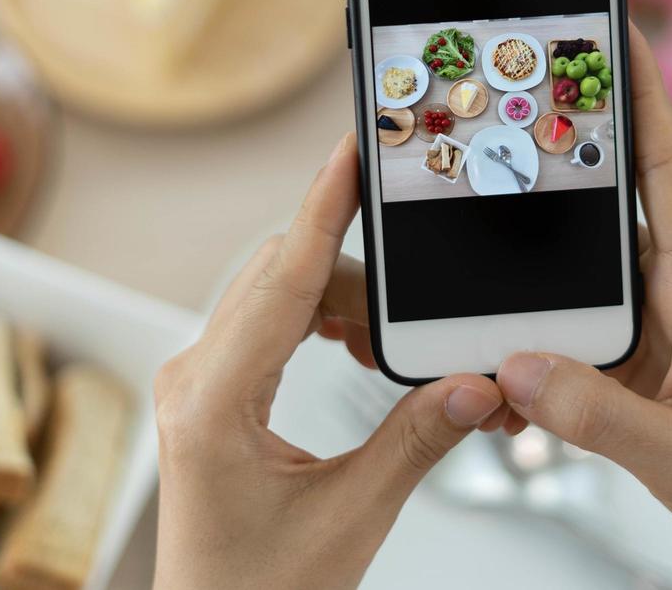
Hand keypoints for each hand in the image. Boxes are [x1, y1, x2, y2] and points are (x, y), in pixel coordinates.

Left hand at [152, 135, 507, 589]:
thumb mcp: (350, 518)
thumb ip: (417, 441)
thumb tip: (476, 382)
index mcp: (214, 402)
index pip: (283, 279)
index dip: (324, 209)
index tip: (351, 153)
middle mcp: (195, 378)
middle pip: (284, 274)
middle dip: (360, 273)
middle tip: (419, 286)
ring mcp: (200, 381)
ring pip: (281, 292)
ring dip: (345, 299)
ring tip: (393, 341)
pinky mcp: (215, 391)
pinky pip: (272, 321)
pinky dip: (325, 318)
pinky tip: (361, 346)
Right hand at [491, 26, 671, 589]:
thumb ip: (599, 415)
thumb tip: (518, 369)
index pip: (670, 168)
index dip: (642, 96)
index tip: (614, 30)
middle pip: (616, 197)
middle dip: (566, 147)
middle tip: (509, 100)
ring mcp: (660, 321)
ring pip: (588, 262)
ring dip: (543, 246)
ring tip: (485, 222)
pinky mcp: (639, 357)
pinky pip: (578, 320)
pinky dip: (539, 322)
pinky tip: (502, 340)